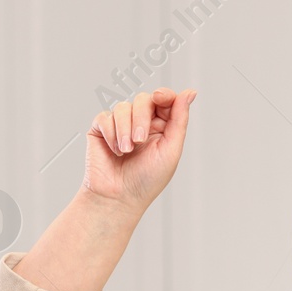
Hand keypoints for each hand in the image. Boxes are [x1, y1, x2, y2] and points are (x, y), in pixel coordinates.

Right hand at [82, 87, 195, 214]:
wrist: (119, 197)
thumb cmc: (147, 179)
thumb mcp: (171, 149)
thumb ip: (180, 119)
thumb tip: (190, 92)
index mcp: (161, 127)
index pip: (164, 100)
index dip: (163, 94)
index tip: (159, 98)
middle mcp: (140, 123)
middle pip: (143, 100)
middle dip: (141, 118)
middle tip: (139, 142)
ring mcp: (120, 126)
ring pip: (122, 107)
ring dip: (124, 129)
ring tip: (126, 151)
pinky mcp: (101, 130)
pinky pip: (105, 117)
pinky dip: (111, 134)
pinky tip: (115, 151)